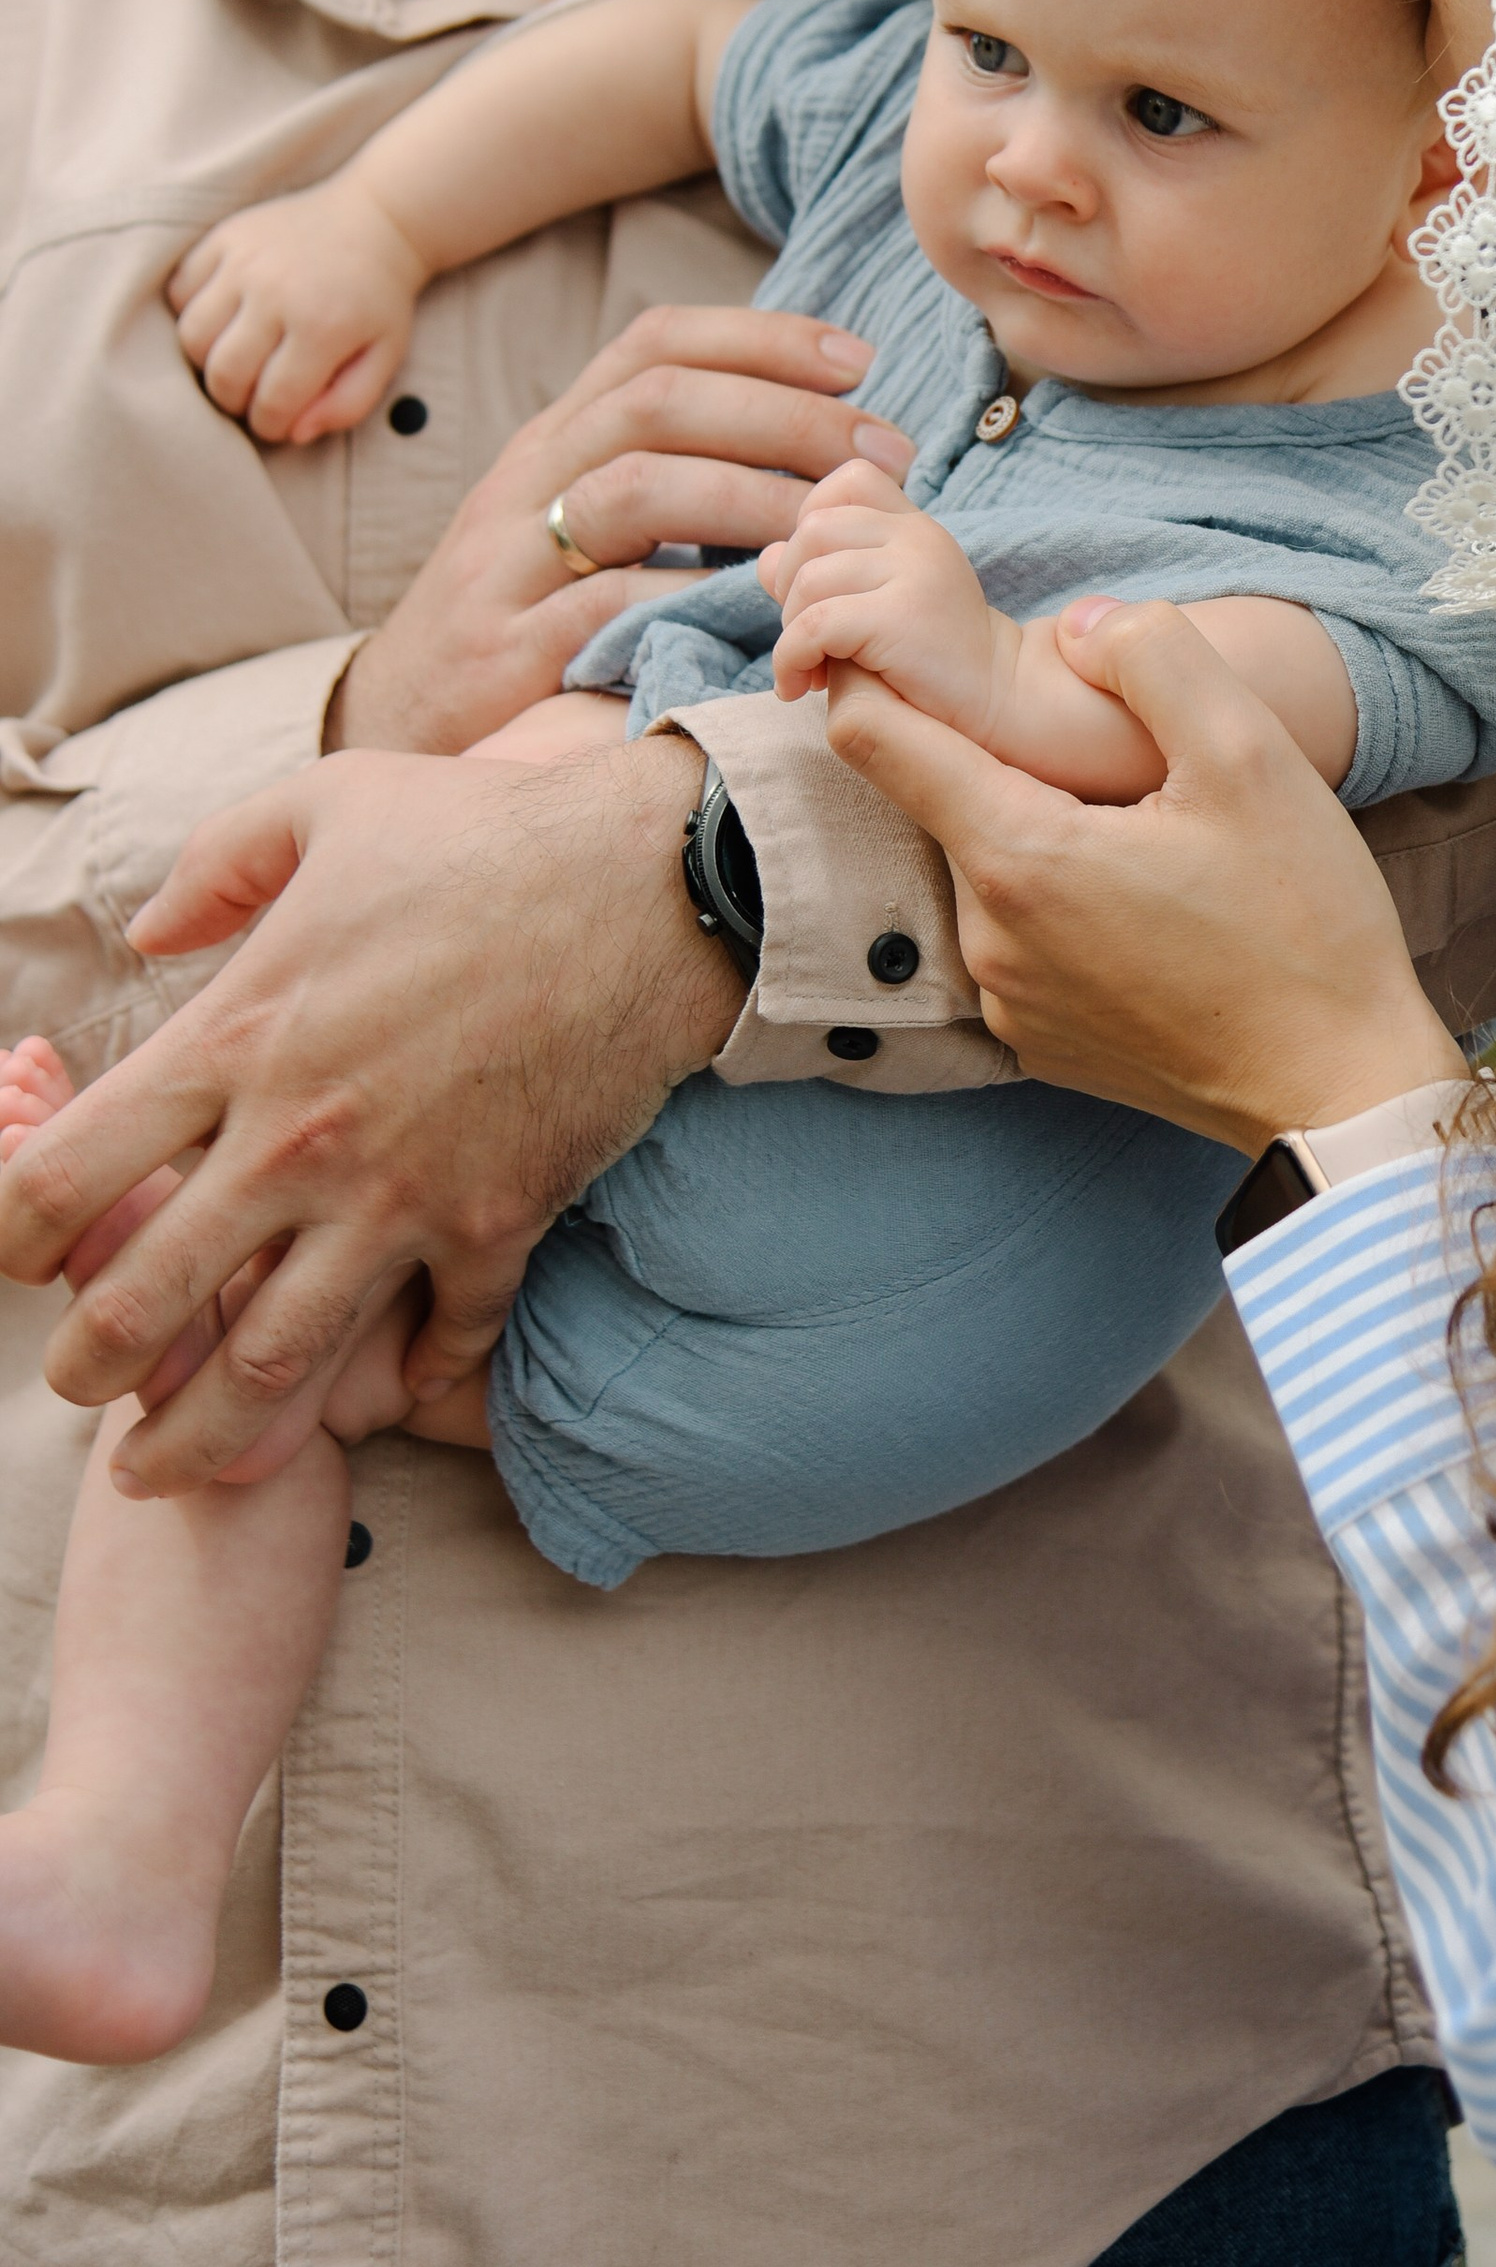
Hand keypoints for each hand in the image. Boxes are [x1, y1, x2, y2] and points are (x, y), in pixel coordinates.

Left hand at [0, 735, 732, 1487]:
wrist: (654, 886)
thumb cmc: (484, 834)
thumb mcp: (325, 808)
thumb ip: (216, 865)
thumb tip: (143, 929)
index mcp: (236, 1037)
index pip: (67, 1172)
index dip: (14, 1233)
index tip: (22, 1256)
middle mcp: (297, 1139)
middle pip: (145, 1301)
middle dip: (88, 1369)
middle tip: (80, 1389)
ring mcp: (398, 1197)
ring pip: (271, 1363)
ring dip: (205, 1432)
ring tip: (166, 1466)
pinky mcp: (496, 1227)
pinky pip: (438, 1340)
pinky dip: (409, 1378)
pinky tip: (386, 1392)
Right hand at [167, 180, 428, 443]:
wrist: (376, 220)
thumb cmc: (379, 299)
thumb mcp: (385, 357)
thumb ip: (348, 404)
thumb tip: (295, 434)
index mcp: (323, 326)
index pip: (271, 402)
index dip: (270, 425)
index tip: (278, 421)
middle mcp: (277, 291)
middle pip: (223, 374)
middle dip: (234, 400)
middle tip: (253, 395)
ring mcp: (245, 260)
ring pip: (191, 336)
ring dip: (207, 361)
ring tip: (237, 358)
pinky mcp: (224, 236)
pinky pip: (179, 290)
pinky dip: (191, 312)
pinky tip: (224, 317)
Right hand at [327, 305, 912, 756]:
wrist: (398, 717)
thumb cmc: (520, 614)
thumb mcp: (580, 523)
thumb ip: (670, 473)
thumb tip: (811, 443)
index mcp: (558, 434)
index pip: (656, 343)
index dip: (762, 337)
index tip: (859, 360)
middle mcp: (529, 476)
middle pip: (658, 401)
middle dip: (784, 414)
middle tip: (880, 451)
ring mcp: (510, 558)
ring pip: (633, 486)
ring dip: (748, 495)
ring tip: (829, 524)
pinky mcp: (504, 644)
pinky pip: (605, 601)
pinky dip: (686, 593)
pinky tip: (756, 603)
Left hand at [766, 463, 1006, 727]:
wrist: (1000, 704)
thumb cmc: (935, 661)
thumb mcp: (878, 604)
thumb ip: (825, 574)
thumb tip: (763, 557)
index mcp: (916, 527)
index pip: (850, 480)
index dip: (814, 520)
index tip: (819, 581)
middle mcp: (918, 537)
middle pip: (813, 530)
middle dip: (790, 586)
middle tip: (807, 638)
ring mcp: (914, 572)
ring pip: (808, 579)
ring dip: (790, 631)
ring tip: (810, 669)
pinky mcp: (901, 616)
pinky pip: (813, 626)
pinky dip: (791, 659)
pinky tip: (799, 686)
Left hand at [821, 600, 1463, 1149]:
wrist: (1344, 1090)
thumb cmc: (1304, 924)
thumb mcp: (1251, 755)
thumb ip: (1154, 655)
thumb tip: (1081, 623)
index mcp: (1019, 856)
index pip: (873, 738)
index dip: (872, 672)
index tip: (899, 639)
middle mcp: (986, 938)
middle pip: (945, 801)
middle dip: (997, 755)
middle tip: (1101, 743)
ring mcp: (1007, 1001)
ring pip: (989, 869)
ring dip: (1038, 833)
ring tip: (1145, 830)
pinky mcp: (1039, 1042)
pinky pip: (1021, 941)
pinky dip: (1059, 905)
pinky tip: (1148, 905)